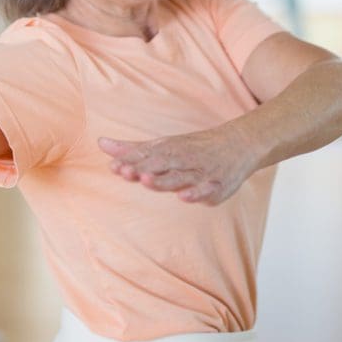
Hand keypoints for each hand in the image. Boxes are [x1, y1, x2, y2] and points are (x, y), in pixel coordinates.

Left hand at [97, 126, 259, 205]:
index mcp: (169, 149)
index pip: (146, 156)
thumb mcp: (163, 145)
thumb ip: (132, 149)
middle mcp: (183, 160)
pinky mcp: (217, 186)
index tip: (114, 167)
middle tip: (125, 172)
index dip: (130, 162)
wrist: (240, 143)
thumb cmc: (194, 147)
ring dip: (164, 181)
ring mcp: (200, 173)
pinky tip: (184, 197)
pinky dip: (197, 193)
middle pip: (160, 165)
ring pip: (180, 178)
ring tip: (147, 181)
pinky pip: (207, 191)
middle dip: (143, 169)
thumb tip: (101, 144)